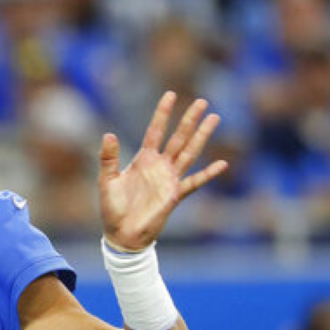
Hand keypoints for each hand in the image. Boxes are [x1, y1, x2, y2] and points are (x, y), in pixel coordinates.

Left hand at [99, 92, 227, 249]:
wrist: (122, 234)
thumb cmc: (112, 209)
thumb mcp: (107, 181)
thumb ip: (108, 158)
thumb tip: (108, 134)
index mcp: (142, 159)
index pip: (155, 131)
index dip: (162, 114)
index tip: (170, 95)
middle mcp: (159, 166)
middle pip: (178, 137)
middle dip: (189, 120)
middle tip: (202, 101)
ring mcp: (169, 179)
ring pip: (189, 153)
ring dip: (201, 136)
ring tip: (214, 118)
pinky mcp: (175, 195)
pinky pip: (194, 182)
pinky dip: (208, 174)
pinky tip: (222, 164)